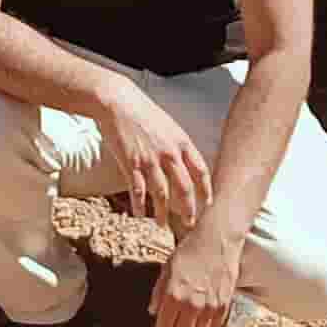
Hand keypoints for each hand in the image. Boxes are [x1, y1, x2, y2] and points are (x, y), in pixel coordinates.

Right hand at [95, 78, 213, 227]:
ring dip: (163, 213)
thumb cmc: (143, 113)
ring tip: (162, 225)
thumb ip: (178, 146)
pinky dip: (139, 206)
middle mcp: (169, 153)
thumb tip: (185, 165)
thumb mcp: (168, 126)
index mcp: (181, 142)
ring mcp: (150, 159)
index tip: (209, 204)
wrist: (118, 101)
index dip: (207, 190)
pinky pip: (138, 190)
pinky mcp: (131, 163)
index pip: (201, 171)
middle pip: (185, 188)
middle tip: (190, 224)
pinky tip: (139, 215)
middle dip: (189, 209)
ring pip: (162, 194)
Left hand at [150, 221, 246, 326]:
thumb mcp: (167, 269)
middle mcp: (192, 304)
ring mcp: (210, 306)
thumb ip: (158, 292)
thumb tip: (153, 311)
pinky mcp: (224, 304)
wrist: (217, 239)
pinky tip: (201, 326)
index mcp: (174, 295)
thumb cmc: (189, 251)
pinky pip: (214, 326)